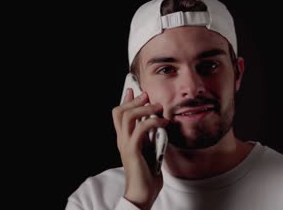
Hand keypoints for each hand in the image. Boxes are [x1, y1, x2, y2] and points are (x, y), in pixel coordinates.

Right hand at [112, 89, 168, 208]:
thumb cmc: (147, 174)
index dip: (125, 100)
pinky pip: (140, 130)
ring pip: (127, 117)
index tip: (134, 90)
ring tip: (158, 108)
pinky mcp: (132, 151)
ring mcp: (125, 145)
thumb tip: (158, 123)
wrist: (142, 193)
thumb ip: (150, 137)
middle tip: (147, 95)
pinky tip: (163, 123)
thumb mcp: (149, 150)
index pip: (119, 115)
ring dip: (144, 108)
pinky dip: (152, 122)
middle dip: (134, 100)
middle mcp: (122, 140)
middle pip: (119, 112)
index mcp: (125, 139)